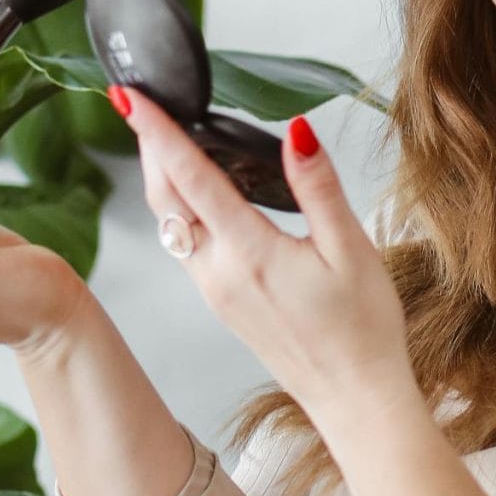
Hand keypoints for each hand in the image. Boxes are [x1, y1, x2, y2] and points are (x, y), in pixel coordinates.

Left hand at [116, 89, 416, 442]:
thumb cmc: (362, 330)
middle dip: (148, 148)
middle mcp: (219, 274)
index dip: (159, 131)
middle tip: (138, 105)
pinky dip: (181, 209)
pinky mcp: (221, 303)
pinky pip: (187, 246)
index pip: (192, 177)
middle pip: (165, 199)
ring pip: (171, 224)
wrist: (354, 398)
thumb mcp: (350, 249)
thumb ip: (317, 187)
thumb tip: (297, 132)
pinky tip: (198, 194)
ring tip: (163, 139)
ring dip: (161, 179)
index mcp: (249, 254)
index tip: (133, 97)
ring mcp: (214, 291)